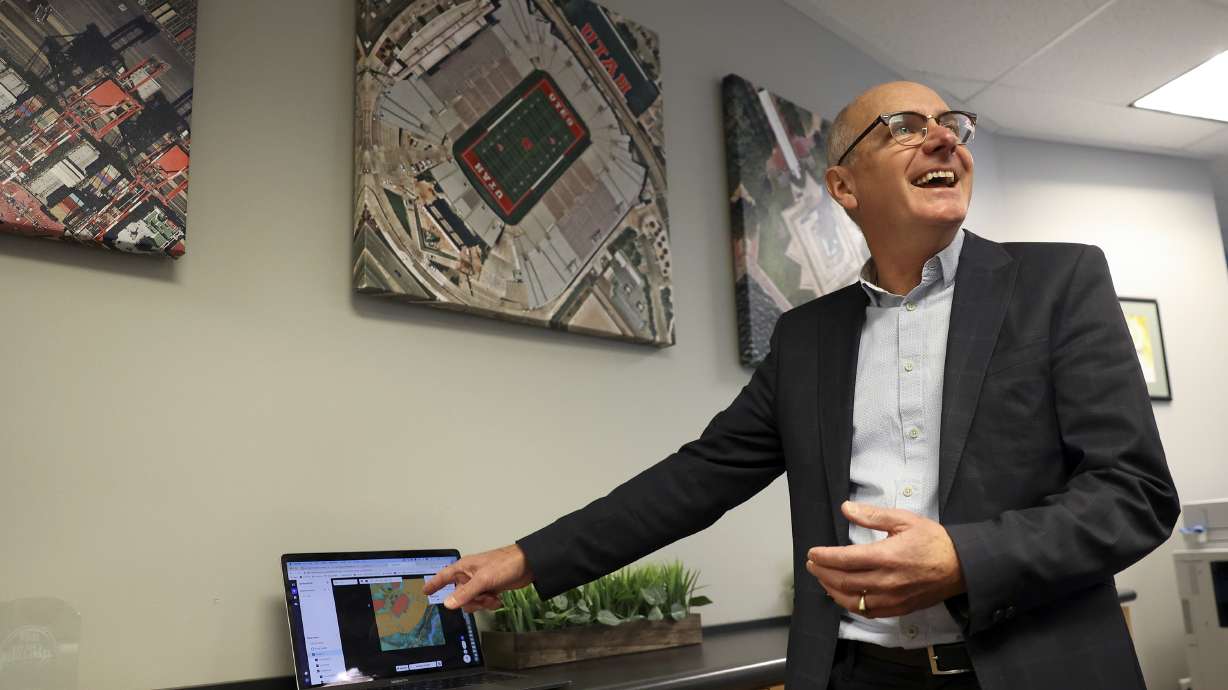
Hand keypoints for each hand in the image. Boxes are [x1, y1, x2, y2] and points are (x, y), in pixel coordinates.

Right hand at [422, 544, 534, 612]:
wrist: (528, 565)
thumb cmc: (505, 564)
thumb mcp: (483, 580)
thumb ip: (465, 593)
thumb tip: (448, 604)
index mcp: (463, 568)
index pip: (443, 576)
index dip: (433, 584)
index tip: (424, 591)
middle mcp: (469, 575)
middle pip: (458, 595)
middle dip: (470, 601)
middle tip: (482, 597)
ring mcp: (480, 582)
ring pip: (471, 600)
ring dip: (481, 603)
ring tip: (492, 597)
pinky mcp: (490, 588)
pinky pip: (482, 601)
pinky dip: (489, 603)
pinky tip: (497, 599)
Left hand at [806, 501, 964, 617]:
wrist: (962, 566)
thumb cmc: (934, 541)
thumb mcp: (904, 520)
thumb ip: (873, 515)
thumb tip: (845, 508)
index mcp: (887, 556)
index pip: (845, 559)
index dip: (824, 557)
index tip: (813, 553)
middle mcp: (887, 581)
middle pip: (844, 581)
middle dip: (823, 573)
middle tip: (812, 564)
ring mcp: (892, 598)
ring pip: (852, 601)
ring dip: (832, 590)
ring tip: (822, 578)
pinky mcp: (898, 609)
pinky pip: (868, 612)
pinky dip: (850, 605)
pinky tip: (843, 595)